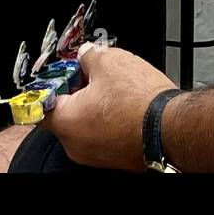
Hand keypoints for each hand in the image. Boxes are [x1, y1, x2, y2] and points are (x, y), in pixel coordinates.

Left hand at [46, 44, 175, 171]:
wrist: (171, 128)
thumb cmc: (139, 101)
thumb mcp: (109, 61)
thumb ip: (89, 56)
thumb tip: (86, 55)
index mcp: (67, 122)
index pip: (42, 105)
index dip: (52, 85)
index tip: (62, 74)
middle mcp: (77, 146)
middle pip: (65, 114)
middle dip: (76, 93)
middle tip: (91, 75)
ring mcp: (96, 156)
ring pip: (85, 126)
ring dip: (94, 107)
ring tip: (113, 88)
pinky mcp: (115, 159)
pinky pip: (103, 136)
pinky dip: (109, 120)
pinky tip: (125, 104)